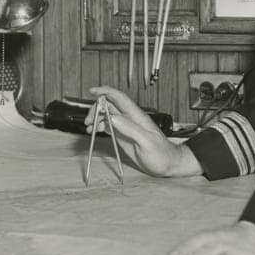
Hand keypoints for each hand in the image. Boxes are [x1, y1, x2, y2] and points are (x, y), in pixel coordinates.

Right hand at [85, 86, 201, 178]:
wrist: (166, 164)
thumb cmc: (161, 154)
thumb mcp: (146, 142)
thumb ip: (130, 129)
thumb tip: (113, 118)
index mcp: (136, 117)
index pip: (119, 98)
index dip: (106, 91)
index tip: (93, 91)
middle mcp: (129, 119)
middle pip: (109, 106)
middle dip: (96, 109)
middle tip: (88, 121)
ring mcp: (125, 127)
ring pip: (106, 116)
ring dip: (96, 119)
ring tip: (89, 129)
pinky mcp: (122, 136)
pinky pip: (108, 126)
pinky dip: (99, 127)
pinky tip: (95, 132)